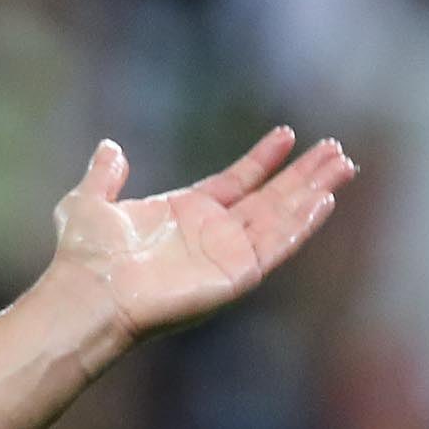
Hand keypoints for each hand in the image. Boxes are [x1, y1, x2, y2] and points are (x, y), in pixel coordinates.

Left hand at [48, 125, 352, 347]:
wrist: (89, 293)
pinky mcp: (236, 277)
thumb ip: (104, 175)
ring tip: (343, 166)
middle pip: (270, 199)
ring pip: (281, 218)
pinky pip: (276, 246)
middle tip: (337, 151)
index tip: (288, 135)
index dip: (263, 160)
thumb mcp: (88, 202)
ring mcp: (227, 256)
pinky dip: (301, 225)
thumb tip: (109, 148)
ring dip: (313, 192)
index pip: (237, 182)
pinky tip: (324, 201)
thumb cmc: (85, 257)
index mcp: (186, 214)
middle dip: (304, 175)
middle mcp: (212, 235)